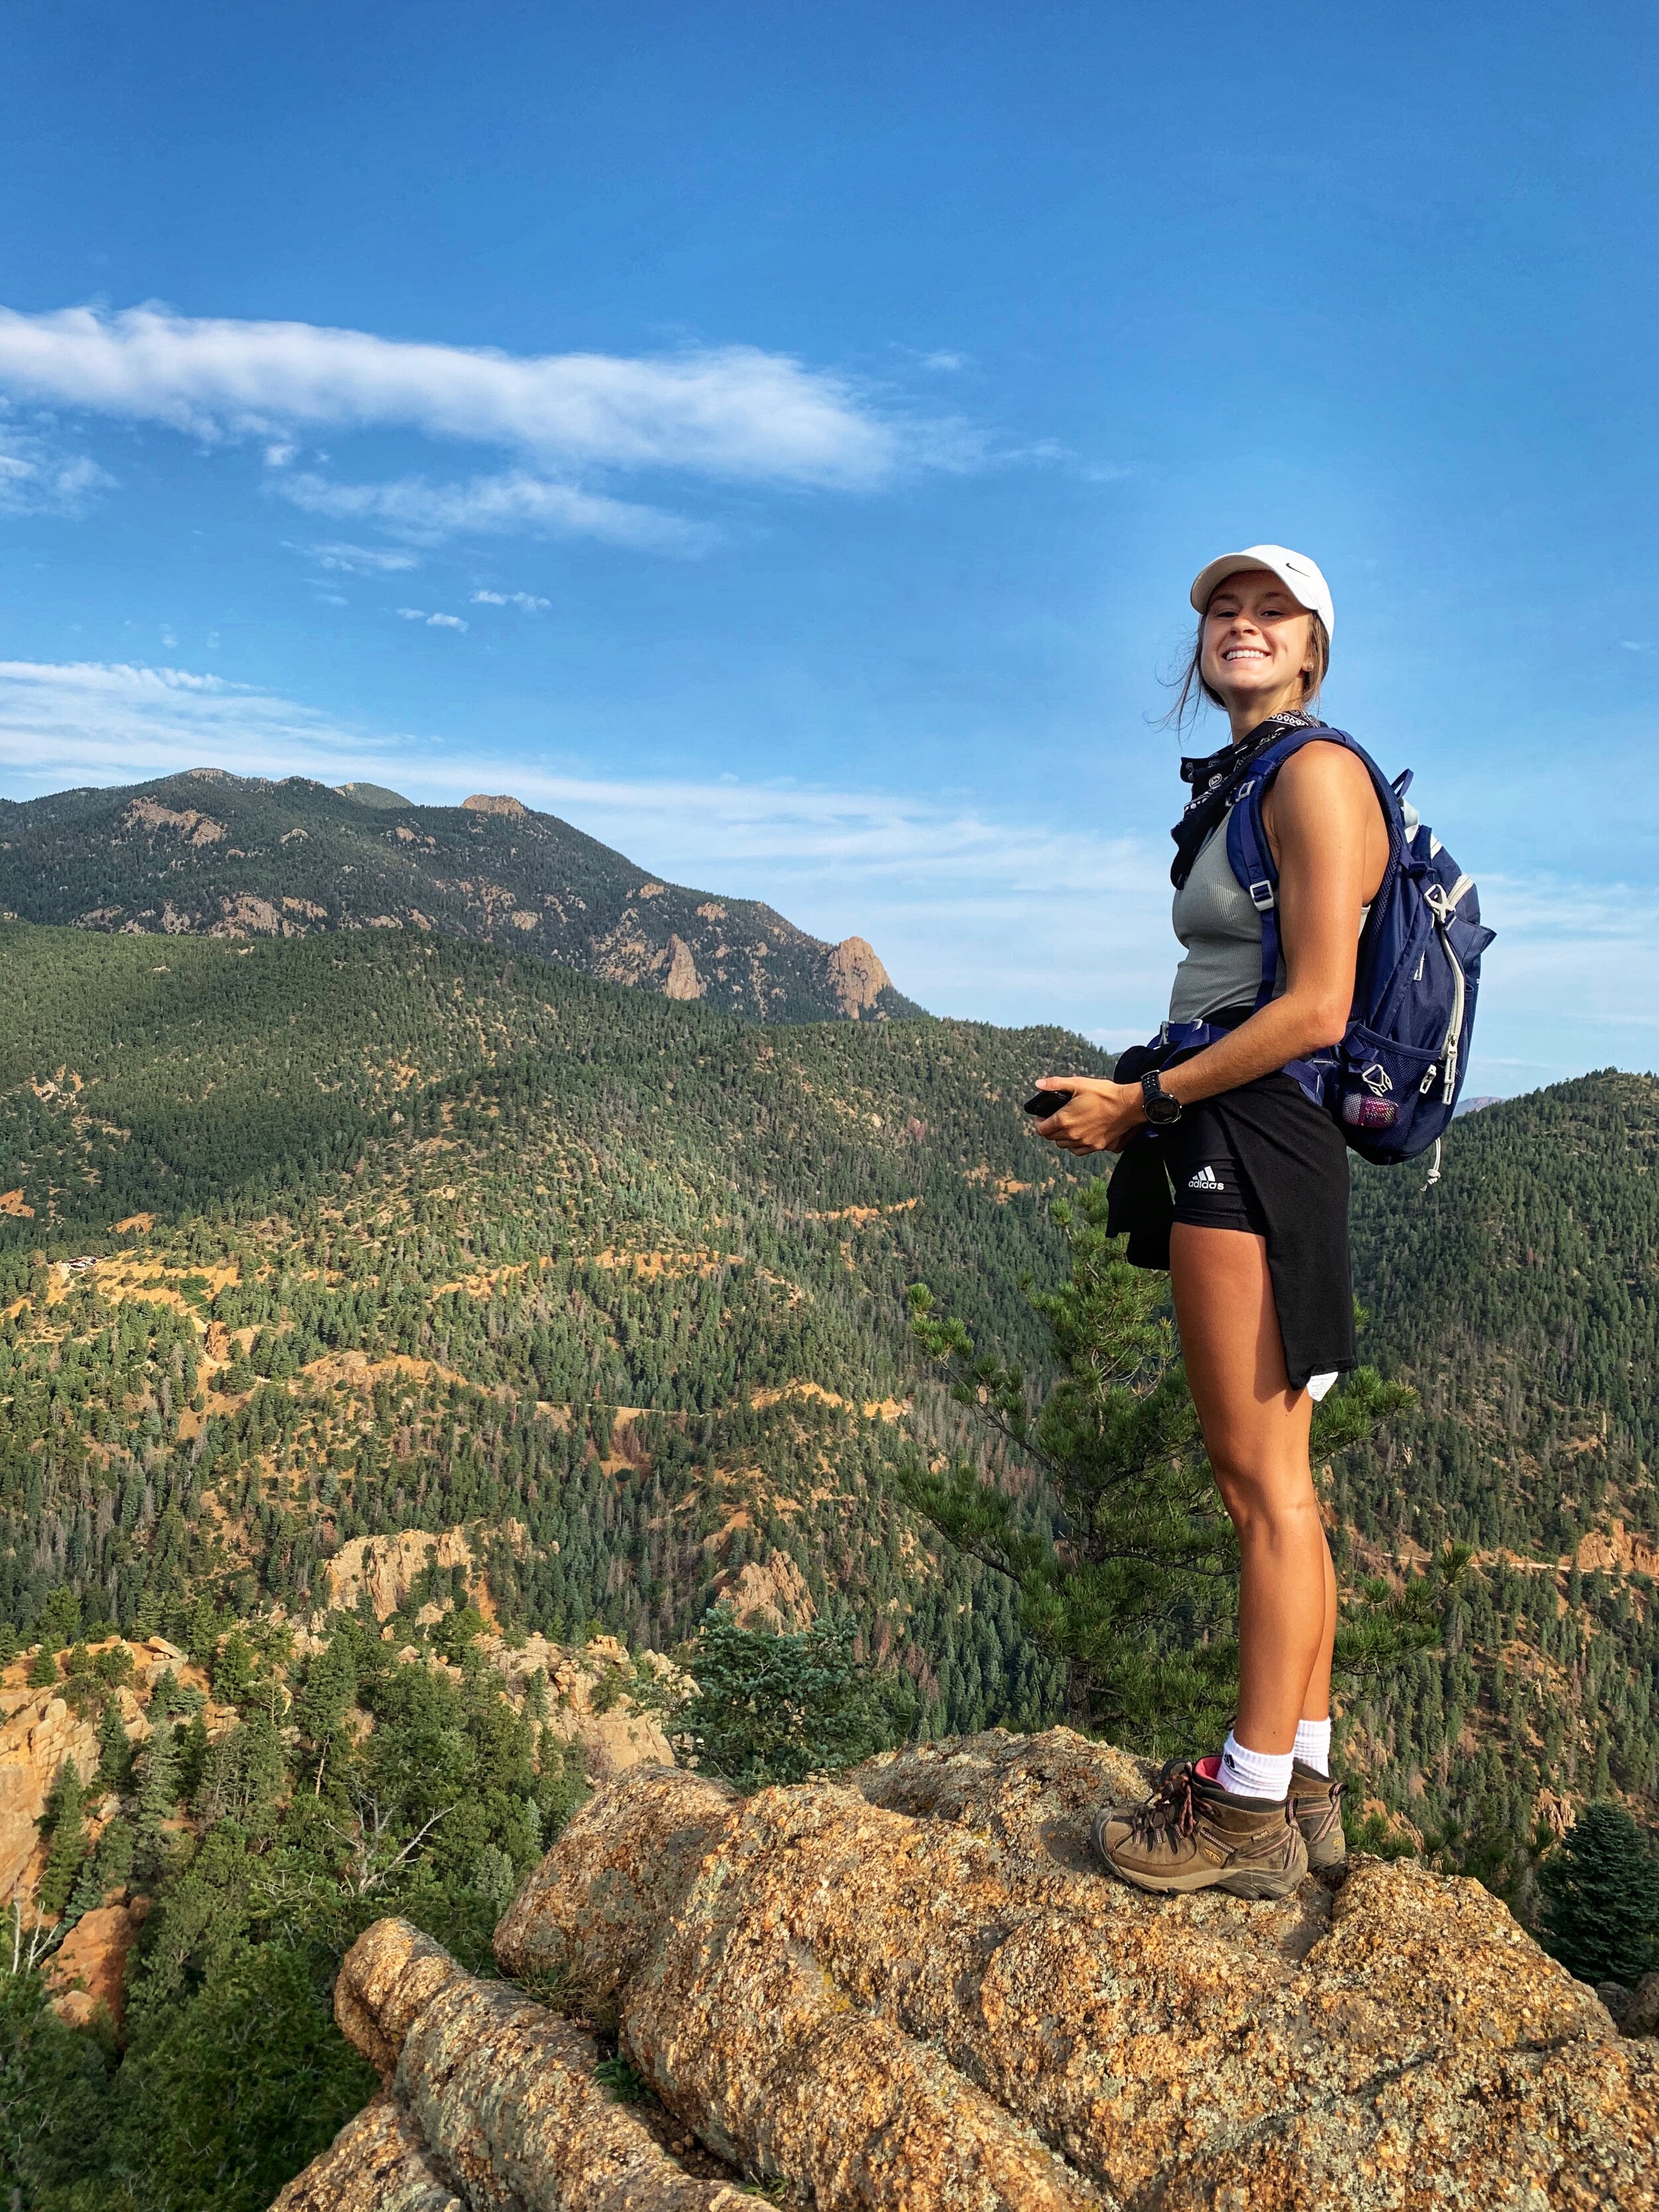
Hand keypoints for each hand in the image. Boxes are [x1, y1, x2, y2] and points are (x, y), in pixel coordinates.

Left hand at [1031, 1075, 1146, 1155]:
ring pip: (1063, 1145)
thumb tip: (1038, 1084)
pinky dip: (1074, 1145)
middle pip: (1051, 1137)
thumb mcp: (1078, 1083)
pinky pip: (1077, 1151)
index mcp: (1064, 1119)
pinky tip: (1078, 1135)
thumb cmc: (1103, 1093)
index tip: (1041, 1116)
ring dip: (1061, 1137)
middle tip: (1054, 1119)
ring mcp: (1084, 1142)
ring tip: (1066, 1126)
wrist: (1127, 1105)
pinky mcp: (1095, 1146)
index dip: (1039, 1122)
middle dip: (1049, 1128)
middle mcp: (1072, 1134)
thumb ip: (1055, 1084)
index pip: (1041, 1129)